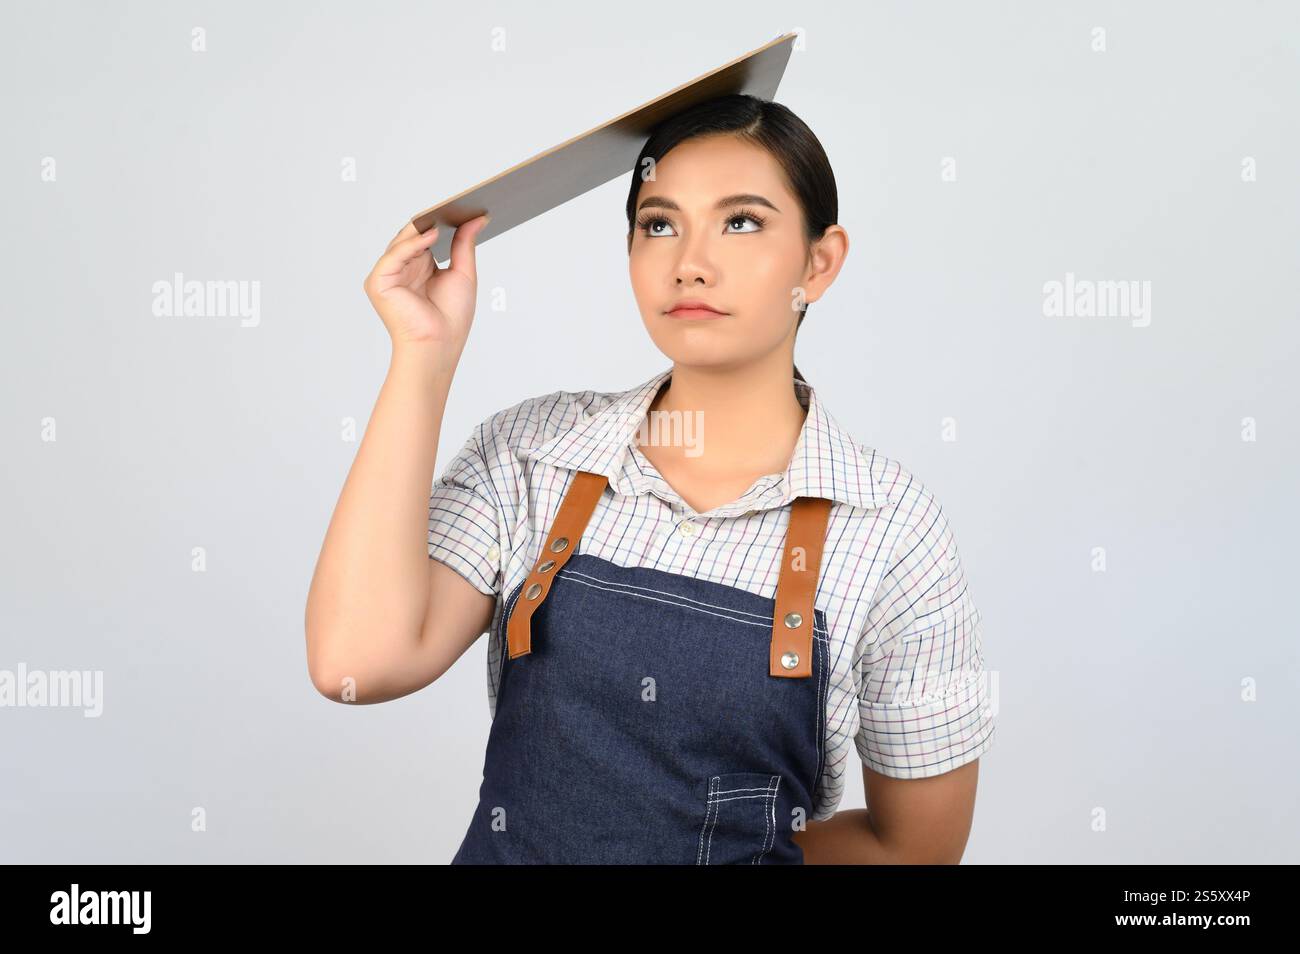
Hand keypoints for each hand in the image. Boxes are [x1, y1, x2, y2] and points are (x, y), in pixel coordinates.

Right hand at [362, 214, 489, 354]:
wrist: (438, 346)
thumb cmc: (450, 319)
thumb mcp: (463, 274)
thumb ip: (465, 244)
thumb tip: (477, 218)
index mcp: (419, 267)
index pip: (425, 237)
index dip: (440, 222)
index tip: (461, 206)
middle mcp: (401, 269)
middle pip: (412, 236)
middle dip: (432, 220)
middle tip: (454, 203)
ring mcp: (388, 275)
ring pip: (402, 242)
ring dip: (423, 227)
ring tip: (444, 213)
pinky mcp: (378, 282)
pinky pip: (395, 255)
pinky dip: (412, 243)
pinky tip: (431, 234)